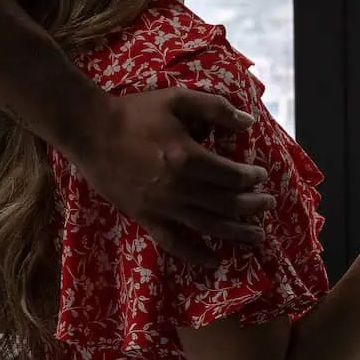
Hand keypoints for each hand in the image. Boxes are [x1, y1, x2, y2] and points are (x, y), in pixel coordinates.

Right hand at [72, 88, 273, 263]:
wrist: (90, 131)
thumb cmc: (136, 113)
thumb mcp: (179, 99)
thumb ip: (217, 108)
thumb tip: (249, 122)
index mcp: (188, 158)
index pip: (233, 176)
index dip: (252, 178)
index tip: (261, 176)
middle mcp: (178, 188)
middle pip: (226, 204)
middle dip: (252, 207)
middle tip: (268, 205)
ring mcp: (161, 206)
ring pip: (208, 226)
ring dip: (236, 233)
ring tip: (256, 237)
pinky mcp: (144, 217)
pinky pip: (174, 242)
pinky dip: (195, 254)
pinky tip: (212, 261)